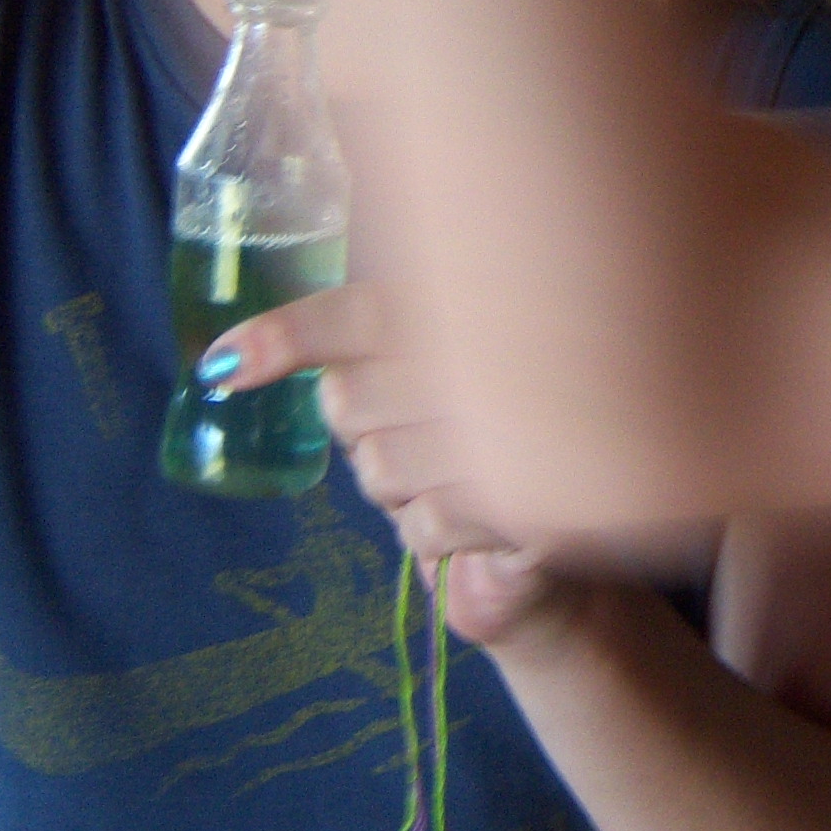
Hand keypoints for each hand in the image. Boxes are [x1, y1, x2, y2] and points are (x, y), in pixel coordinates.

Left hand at [220, 283, 586, 652]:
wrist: (607, 488)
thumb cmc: (501, 414)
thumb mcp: (447, 356)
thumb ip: (376, 336)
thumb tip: (234, 354)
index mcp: (469, 299)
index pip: (358, 315)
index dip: (286, 337)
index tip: (224, 368)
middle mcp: (494, 354)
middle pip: (349, 404)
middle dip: (364, 427)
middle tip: (415, 425)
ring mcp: (513, 430)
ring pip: (380, 473)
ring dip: (400, 486)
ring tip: (455, 469)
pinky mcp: (528, 502)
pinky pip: (424, 527)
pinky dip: (436, 530)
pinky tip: (479, 512)